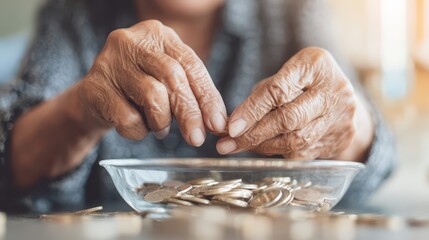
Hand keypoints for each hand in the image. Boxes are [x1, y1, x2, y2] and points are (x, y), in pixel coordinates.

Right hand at [78, 20, 226, 145]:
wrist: (94, 98)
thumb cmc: (138, 90)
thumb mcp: (166, 81)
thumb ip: (190, 92)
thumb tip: (217, 122)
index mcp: (158, 34)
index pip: (191, 64)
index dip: (207, 96)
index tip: (217, 123)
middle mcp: (133, 41)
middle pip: (173, 77)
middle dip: (190, 113)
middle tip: (198, 138)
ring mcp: (110, 62)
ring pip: (152, 97)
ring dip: (161, 122)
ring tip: (160, 128)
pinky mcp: (94, 87)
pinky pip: (128, 118)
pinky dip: (139, 131)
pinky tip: (137, 127)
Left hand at [216, 47, 372, 160]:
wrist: (344, 101)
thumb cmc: (304, 84)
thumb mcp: (285, 76)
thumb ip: (261, 95)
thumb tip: (230, 124)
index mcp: (314, 65)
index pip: (278, 90)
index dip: (252, 110)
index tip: (230, 127)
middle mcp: (332, 90)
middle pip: (289, 119)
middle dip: (254, 134)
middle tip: (227, 144)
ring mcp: (339, 117)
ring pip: (295, 140)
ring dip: (262, 147)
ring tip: (238, 147)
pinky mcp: (339, 140)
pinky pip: (303, 154)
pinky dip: (277, 154)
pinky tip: (260, 150)